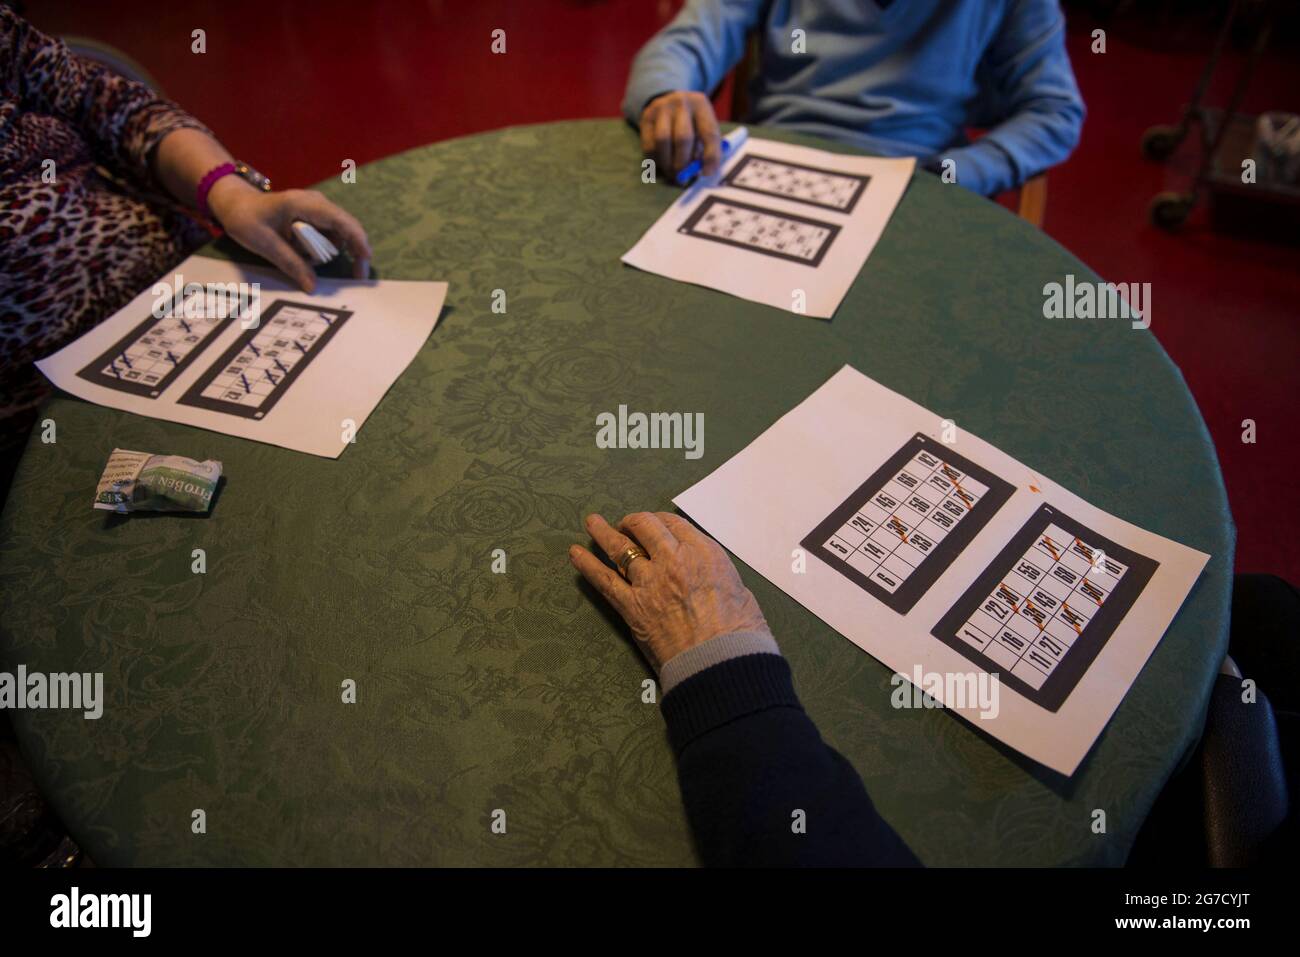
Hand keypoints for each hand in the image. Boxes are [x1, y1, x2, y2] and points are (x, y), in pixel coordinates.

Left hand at [207, 180, 371, 291]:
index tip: (365, 261)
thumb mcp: (264, 244)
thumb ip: (291, 264)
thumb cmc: (246, 218)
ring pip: (337, 237)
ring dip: (325, 253)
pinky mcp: (316, 218)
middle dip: (352, 252)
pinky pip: (328, 237)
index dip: (358, 240)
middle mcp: (317, 204)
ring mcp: (318, 210)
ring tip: (298, 255)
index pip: (341, 221)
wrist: (237, 204)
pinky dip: (320, 250)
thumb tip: (313, 287)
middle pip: (347, 229)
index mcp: (304, 204)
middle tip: (357, 276)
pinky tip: (301, 251)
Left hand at [570, 511, 770, 671]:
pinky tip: (575, 553)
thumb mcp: (740, 592)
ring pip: (621, 548)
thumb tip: (706, 576)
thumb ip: (717, 577)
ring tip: (592, 522)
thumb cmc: (741, 634)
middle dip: (634, 523)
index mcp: (704, 553)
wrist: (722, 664)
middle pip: (646, 527)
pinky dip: (587, 565)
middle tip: (627, 525)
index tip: (655, 525)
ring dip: (604, 533)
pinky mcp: (632, 607)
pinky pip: (604, 581)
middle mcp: (674, 560)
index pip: (675, 524)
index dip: (661, 521)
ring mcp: (650, 583)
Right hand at [640, 91, 722, 178]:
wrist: (669, 101)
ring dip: (667, 163)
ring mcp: (662, 108)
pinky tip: (661, 165)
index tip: (706, 173)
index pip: (709, 132)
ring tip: (672, 174)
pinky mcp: (647, 117)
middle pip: (683, 138)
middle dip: (683, 163)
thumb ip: (705, 148)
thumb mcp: (703, 127)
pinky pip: (649, 144)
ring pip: (662, 141)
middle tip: (683, 179)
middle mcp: (681, 103)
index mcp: (701, 105)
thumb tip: (698, 172)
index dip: (710, 156)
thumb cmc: (692, 122)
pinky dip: (655, 160)